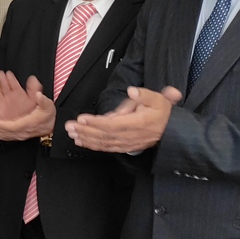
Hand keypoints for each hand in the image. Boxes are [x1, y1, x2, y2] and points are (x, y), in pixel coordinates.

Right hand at [0, 71, 36, 119]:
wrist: (31, 128)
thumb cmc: (35, 115)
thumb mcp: (38, 101)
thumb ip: (34, 90)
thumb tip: (33, 79)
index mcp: (20, 95)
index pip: (14, 84)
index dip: (10, 78)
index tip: (7, 73)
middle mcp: (11, 99)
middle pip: (4, 87)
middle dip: (1, 80)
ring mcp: (5, 105)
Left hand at [0, 76, 55, 140]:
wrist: (52, 127)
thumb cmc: (48, 116)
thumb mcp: (48, 106)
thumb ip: (43, 100)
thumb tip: (38, 94)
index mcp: (27, 124)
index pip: (12, 126)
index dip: (1, 124)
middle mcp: (22, 131)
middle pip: (4, 131)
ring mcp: (19, 134)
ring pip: (3, 134)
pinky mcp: (17, 135)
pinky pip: (4, 136)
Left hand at [64, 86, 181, 152]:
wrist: (169, 131)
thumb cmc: (161, 113)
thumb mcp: (157, 99)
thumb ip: (144, 95)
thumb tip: (132, 91)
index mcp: (137, 124)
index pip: (112, 125)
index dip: (96, 123)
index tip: (82, 119)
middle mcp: (129, 136)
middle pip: (103, 135)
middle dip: (85, 130)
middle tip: (69, 126)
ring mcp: (126, 143)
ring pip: (102, 142)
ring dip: (85, 138)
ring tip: (71, 133)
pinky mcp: (123, 146)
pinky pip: (105, 147)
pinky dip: (92, 145)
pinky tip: (81, 141)